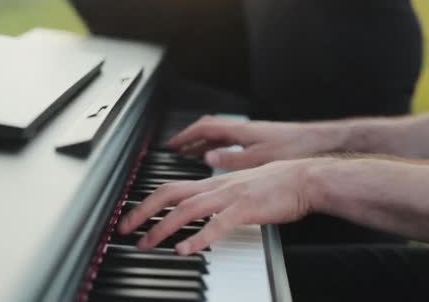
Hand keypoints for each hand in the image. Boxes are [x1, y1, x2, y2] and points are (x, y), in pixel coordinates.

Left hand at [117, 160, 319, 254]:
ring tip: (146, 244)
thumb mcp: (239, 187)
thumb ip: (218, 196)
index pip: (171, 187)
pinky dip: (198, 238)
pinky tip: (184, 250)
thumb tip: (201, 208)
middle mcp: (216, 186)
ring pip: (187, 208)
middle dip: (142, 211)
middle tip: (124, 229)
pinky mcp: (246, 209)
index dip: (147, 200)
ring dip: (162, 227)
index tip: (132, 215)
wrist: (305, 178)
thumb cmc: (276, 184)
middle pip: (169, 193)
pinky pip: (217, 224)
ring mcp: (230, 196)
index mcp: (213, 182)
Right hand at [166, 116, 346, 169]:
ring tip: (191, 154)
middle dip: (190, 138)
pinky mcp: (261, 141)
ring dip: (203, 143)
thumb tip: (206, 156)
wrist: (322, 144)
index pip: (204, 128)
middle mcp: (244, 129)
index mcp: (240, 131)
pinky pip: (230, 141)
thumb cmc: (294, 149)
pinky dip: (218, 148)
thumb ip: (231, 159)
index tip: (170, 144)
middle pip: (209, 128)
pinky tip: (220, 158)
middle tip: (176, 149)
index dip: (185, 136)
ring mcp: (252, 134)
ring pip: (220, 135)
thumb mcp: (259, 160)